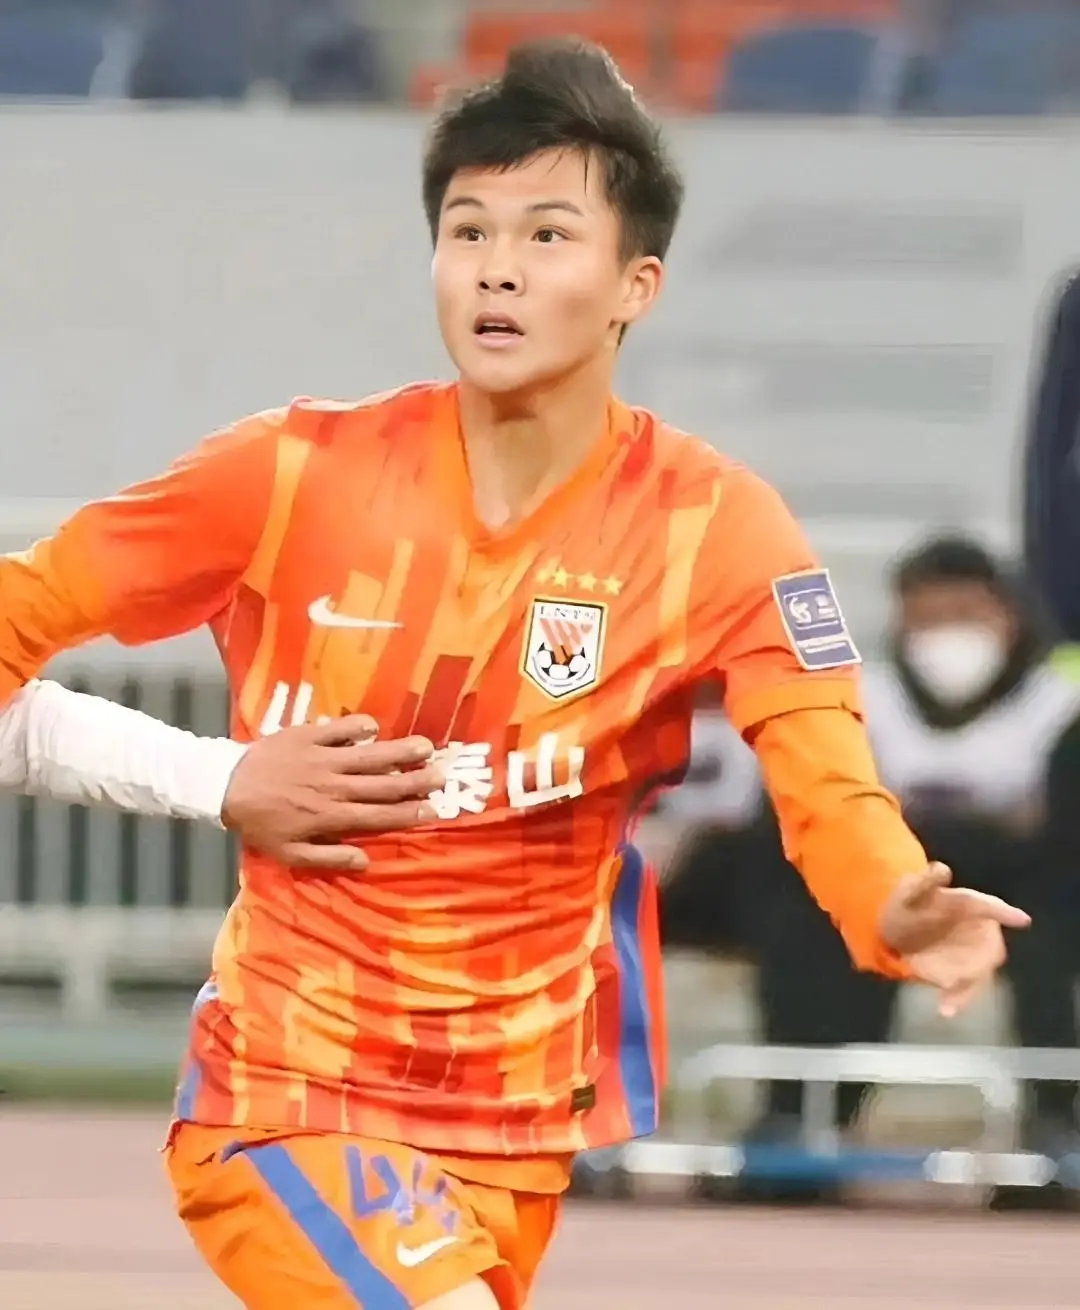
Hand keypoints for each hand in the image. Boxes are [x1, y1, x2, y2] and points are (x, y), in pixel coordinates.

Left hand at [221, 716, 442, 871]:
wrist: (225, 787)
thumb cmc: (260, 824)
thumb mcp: (290, 854)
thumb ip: (329, 859)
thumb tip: (366, 862)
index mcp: (332, 816)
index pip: (379, 815)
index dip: (408, 812)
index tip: (432, 809)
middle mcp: (334, 786)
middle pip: (382, 783)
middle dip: (415, 780)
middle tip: (442, 775)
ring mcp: (323, 759)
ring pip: (368, 755)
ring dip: (398, 750)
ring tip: (425, 746)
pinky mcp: (308, 737)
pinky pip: (339, 729)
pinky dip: (358, 727)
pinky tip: (374, 727)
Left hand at [879, 862, 1030, 1017]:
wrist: (894, 923)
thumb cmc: (910, 901)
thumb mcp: (911, 889)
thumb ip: (927, 880)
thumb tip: (942, 869)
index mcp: (968, 904)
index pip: (989, 906)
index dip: (1005, 913)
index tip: (1022, 919)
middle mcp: (977, 931)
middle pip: (990, 949)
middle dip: (982, 963)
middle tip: (966, 975)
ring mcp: (970, 953)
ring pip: (980, 973)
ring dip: (968, 988)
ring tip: (950, 1002)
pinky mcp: (960, 972)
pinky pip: (965, 987)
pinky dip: (957, 998)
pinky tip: (945, 1009)